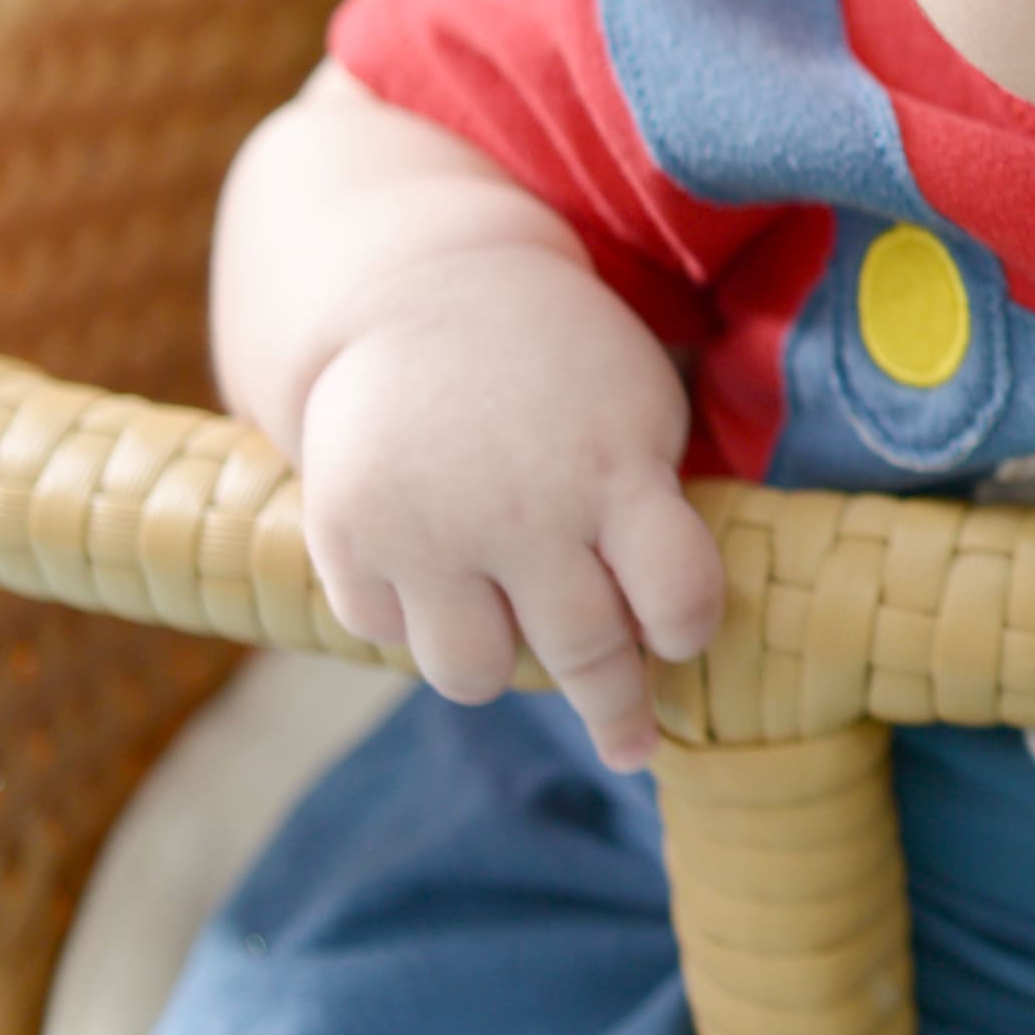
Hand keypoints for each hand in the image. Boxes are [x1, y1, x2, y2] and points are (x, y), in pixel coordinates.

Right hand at [292, 270, 729, 772]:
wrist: (426, 293)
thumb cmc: (560, 374)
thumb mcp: (633, 414)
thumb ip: (647, 514)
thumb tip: (662, 641)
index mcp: (616, 472)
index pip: (677, 596)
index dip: (685, 631)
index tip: (679, 641)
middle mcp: (523, 512)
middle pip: (585, 653)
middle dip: (615, 708)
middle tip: (630, 740)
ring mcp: (429, 529)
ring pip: (472, 673)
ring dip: (498, 664)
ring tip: (510, 632)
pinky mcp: (349, 533)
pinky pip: (384, 630)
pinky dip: (409, 615)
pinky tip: (429, 567)